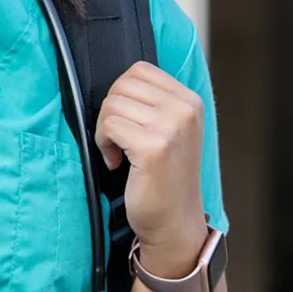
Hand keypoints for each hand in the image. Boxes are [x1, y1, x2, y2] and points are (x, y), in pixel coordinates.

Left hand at [94, 62, 207, 273]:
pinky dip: (103, 144)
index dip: (121, 93)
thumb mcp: (170, 129)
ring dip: (105, 130)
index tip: (127, 120)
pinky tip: (116, 162)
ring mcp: (171, 127)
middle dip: (110, 111)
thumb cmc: (164, 176)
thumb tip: (117, 83)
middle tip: (118, 139)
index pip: (139, 69)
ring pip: (111, 104)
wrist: (174, 222)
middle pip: (121, 84)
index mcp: (189, 100)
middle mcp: (184, 109)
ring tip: (119, 152)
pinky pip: (109, 126)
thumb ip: (152, 102)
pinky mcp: (153, 147)